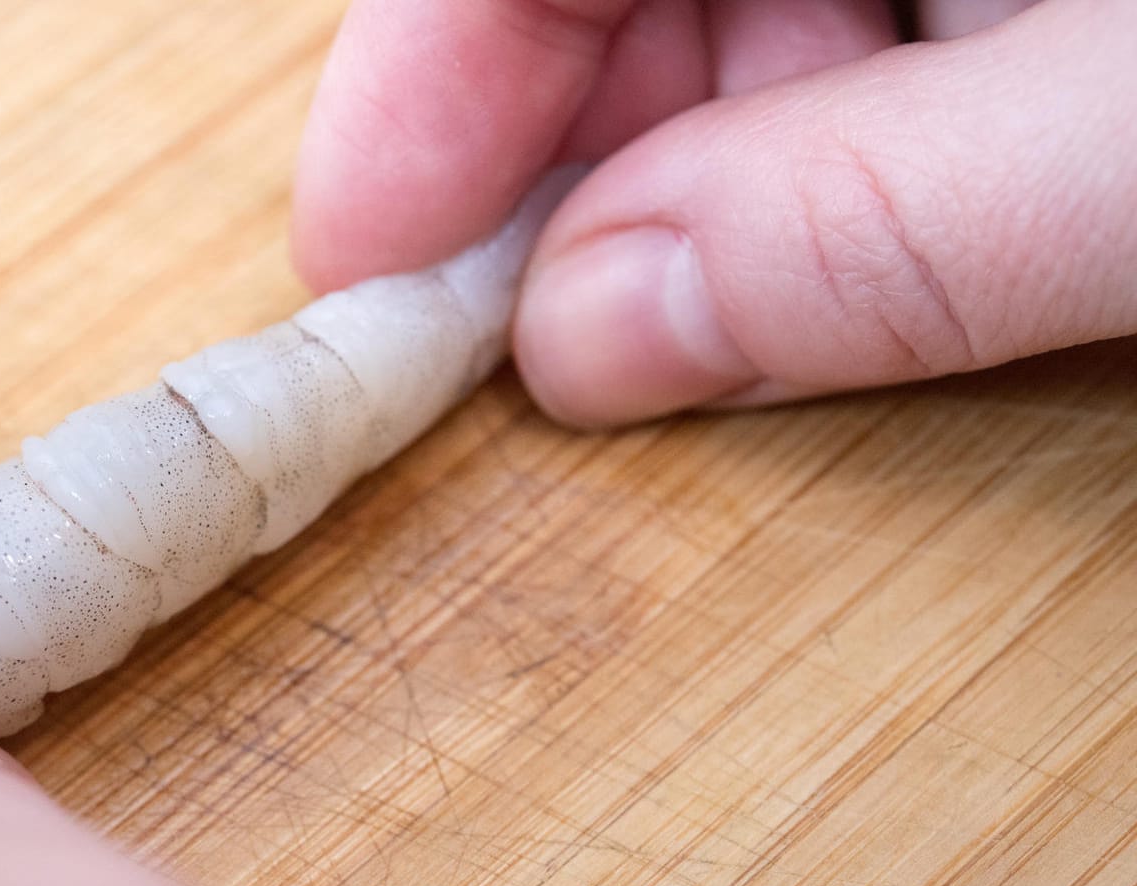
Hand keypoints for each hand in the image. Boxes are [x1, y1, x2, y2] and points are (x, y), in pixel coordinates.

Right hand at [293, 0, 1136, 426]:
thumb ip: (881, 222)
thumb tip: (596, 330)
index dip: (421, 75)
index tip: (366, 259)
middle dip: (566, 160)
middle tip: (550, 346)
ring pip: (733, 39)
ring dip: (697, 199)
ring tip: (732, 333)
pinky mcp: (1025, 23)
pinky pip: (852, 76)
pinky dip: (815, 193)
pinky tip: (846, 273)